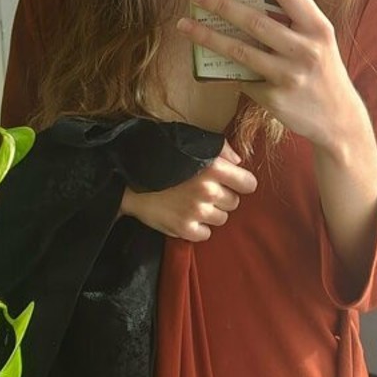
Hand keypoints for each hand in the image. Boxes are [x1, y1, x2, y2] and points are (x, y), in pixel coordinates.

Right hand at [118, 139, 256, 240]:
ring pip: (221, 219)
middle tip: (203, 191)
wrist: (127, 180)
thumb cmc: (161, 158)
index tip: (231, 183)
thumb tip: (239, 162)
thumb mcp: (190, 142)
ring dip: (210, 213)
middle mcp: (209, 191)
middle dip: (222, 197)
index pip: (249, 184)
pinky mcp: (184, 229)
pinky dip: (198, 228)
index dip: (241, 183)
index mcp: (214, 168)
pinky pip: (205, 234)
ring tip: (192, 203)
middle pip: (234, 202)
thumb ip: (220, 148)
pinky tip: (185, 215)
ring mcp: (197, 212)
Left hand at [176, 0, 370, 155]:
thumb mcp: (319, 42)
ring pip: (240, 51)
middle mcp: (305, 50)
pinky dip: (225, 68)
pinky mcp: (274, 97)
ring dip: (208, 36)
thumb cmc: (323, 72)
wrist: (338, 119)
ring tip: (185, 24)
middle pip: (255, 21)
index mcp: (318, 28)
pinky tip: (207, 59)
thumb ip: (294, 22)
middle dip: (221, 4)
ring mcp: (289, 75)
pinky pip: (242, 77)